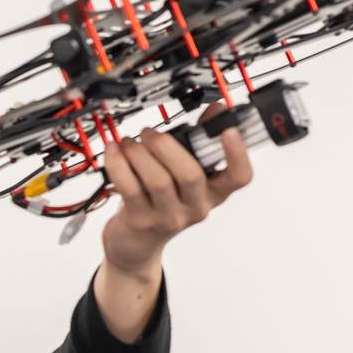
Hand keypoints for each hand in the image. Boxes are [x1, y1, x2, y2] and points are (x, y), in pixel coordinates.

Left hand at [100, 103, 254, 276]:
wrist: (136, 243)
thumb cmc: (161, 203)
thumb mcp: (184, 177)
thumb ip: (197, 144)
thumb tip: (214, 110)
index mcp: (214, 193)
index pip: (239, 177)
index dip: (238, 154)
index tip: (228, 130)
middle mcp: (196, 207)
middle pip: (190, 175)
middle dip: (166, 146)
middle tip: (149, 133)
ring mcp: (169, 218)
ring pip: (158, 181)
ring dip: (140, 153)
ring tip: (129, 142)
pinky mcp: (141, 221)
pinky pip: (129, 188)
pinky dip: (119, 165)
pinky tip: (114, 152)